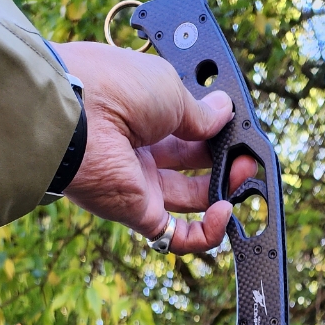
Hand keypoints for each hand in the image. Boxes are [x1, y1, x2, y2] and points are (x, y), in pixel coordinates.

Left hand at [51, 41, 254, 253]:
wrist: (77, 116)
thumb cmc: (115, 88)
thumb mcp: (169, 89)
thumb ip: (200, 110)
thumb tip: (224, 112)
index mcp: (144, 114)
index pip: (187, 129)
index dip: (215, 132)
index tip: (236, 129)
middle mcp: (141, 150)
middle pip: (192, 166)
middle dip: (224, 162)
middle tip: (246, 158)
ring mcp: (140, 185)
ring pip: (190, 200)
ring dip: (222, 193)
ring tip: (243, 177)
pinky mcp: (140, 215)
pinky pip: (179, 236)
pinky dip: (207, 232)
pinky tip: (225, 212)